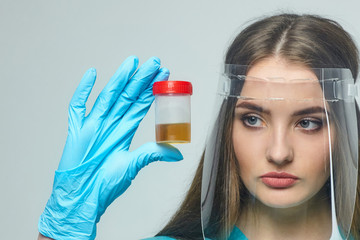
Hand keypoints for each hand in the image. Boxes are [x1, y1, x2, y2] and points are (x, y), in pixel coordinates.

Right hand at [38, 56, 182, 239]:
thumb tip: (178, 153)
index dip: (152, 90)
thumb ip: (153, 154)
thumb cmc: (105, 184)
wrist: (82, 198)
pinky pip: (78, 107)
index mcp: (124, 132)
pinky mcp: (77, 131)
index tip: (164, 75)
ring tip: (132, 62)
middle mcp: (110, 125)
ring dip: (120, 79)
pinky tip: (92, 74)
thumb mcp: (133, 166)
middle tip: (154, 62)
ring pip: (108, 96)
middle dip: (141, 79)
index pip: (141, 105)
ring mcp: (93, 125)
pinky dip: (83, 91)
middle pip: (127, 96)